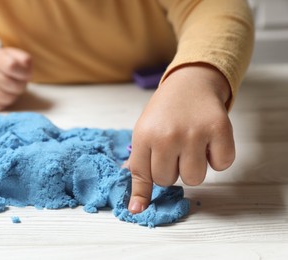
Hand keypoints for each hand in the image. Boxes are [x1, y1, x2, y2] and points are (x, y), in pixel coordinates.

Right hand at [0, 47, 31, 110]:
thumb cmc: (5, 66)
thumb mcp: (15, 57)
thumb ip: (25, 59)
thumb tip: (27, 65)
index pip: (12, 66)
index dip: (24, 73)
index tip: (26, 74)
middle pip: (16, 87)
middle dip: (21, 86)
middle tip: (16, 81)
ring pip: (8, 99)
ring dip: (13, 95)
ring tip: (9, 88)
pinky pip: (0, 107)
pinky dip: (4, 103)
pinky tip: (1, 94)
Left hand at [127, 64, 234, 213]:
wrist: (190, 82)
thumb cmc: (164, 112)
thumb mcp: (144, 132)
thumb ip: (139, 166)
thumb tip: (136, 207)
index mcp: (144, 135)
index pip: (142, 176)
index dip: (144, 188)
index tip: (140, 207)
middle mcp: (167, 136)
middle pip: (168, 181)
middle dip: (171, 170)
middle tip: (175, 150)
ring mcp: (194, 133)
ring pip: (194, 179)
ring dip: (194, 167)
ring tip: (192, 146)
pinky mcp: (220, 130)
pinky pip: (221, 166)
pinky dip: (218, 158)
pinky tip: (209, 141)